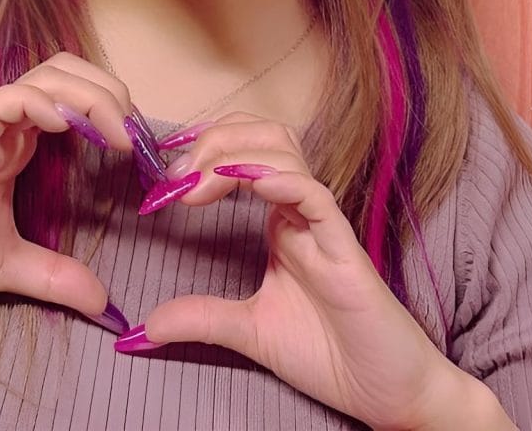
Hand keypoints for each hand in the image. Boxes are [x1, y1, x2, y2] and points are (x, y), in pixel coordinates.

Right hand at [0, 53, 133, 326]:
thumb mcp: (6, 265)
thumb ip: (53, 275)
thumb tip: (103, 302)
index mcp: (18, 144)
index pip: (76, 98)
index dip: (114, 113)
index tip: (141, 153)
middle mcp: (6, 125)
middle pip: (69, 71)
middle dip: (111, 92)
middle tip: (134, 138)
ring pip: (46, 74)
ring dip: (90, 95)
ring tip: (115, 134)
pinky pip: (9, 99)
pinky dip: (44, 103)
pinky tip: (64, 129)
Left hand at [124, 113, 481, 429]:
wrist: (386, 395)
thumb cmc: (331, 354)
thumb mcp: (250, 332)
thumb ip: (203, 318)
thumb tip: (145, 325)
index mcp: (280, 221)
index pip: (244, 153)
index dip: (203, 154)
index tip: (164, 184)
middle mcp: (300, 212)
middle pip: (264, 136)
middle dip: (216, 139)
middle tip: (178, 176)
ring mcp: (323, 226)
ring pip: (286, 153)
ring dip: (236, 153)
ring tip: (199, 182)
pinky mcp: (345, 250)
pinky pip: (316, 197)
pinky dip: (283, 180)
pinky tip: (252, 182)